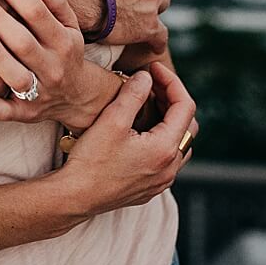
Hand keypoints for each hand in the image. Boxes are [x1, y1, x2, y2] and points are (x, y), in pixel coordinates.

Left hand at [0, 0, 120, 127]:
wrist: (79, 98)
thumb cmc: (62, 51)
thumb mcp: (69, 27)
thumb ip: (57, 5)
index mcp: (63, 42)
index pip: (37, 12)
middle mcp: (53, 67)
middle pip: (24, 42)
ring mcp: (39, 93)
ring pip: (16, 75)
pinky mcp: (23, 114)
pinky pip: (3, 110)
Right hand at [52, 64, 196, 218]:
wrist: (77, 196)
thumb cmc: (91, 160)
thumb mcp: (111, 121)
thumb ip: (133, 95)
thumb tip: (146, 77)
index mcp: (166, 148)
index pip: (184, 107)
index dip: (171, 82)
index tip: (153, 68)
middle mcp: (171, 167)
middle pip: (187, 126)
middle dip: (173, 100)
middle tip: (151, 85)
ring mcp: (163, 180)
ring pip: (180, 145)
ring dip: (170, 122)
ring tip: (149, 106)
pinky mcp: (151, 187)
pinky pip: (168, 160)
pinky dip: (162, 140)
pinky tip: (140, 134)